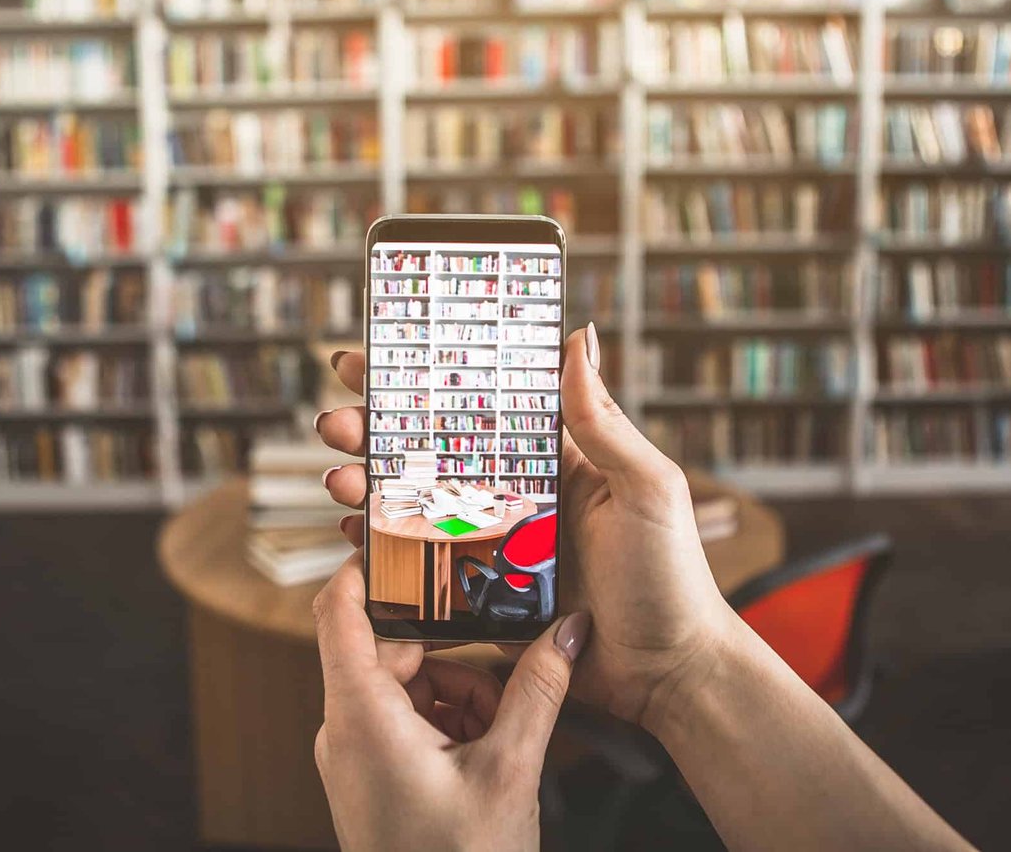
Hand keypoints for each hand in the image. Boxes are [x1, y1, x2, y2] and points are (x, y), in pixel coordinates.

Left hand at [313, 553, 589, 850]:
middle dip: (452, 648)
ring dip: (459, 689)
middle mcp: (345, 730)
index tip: (402, 536)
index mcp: (360, 717)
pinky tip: (492, 744)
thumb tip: (569, 629)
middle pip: (389, 648)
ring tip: (506, 723)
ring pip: (406, 683)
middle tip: (507, 648)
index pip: (338, 614)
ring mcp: (355, 754)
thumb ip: (537, 690)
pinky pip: (407, 718)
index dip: (364, 568)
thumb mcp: (510, 770)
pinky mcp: (372, 775)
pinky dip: (450, 718)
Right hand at [315, 323, 730, 731]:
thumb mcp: (647, 488)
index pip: (482, 404)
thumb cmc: (673, 576)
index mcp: (552, 458)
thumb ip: (604, 422)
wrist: (669, 673)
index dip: (430, 378)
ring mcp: (496, 544)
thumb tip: (577, 338)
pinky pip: (422, 565)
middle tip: (336, 421)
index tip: (380, 353)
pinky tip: (353, 536)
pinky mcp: (483, 594)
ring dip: (369, 485)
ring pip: (415, 504)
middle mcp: (517, 494)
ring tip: (339, 478)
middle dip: (377, 431)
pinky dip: (383, 548)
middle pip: (432, 450)